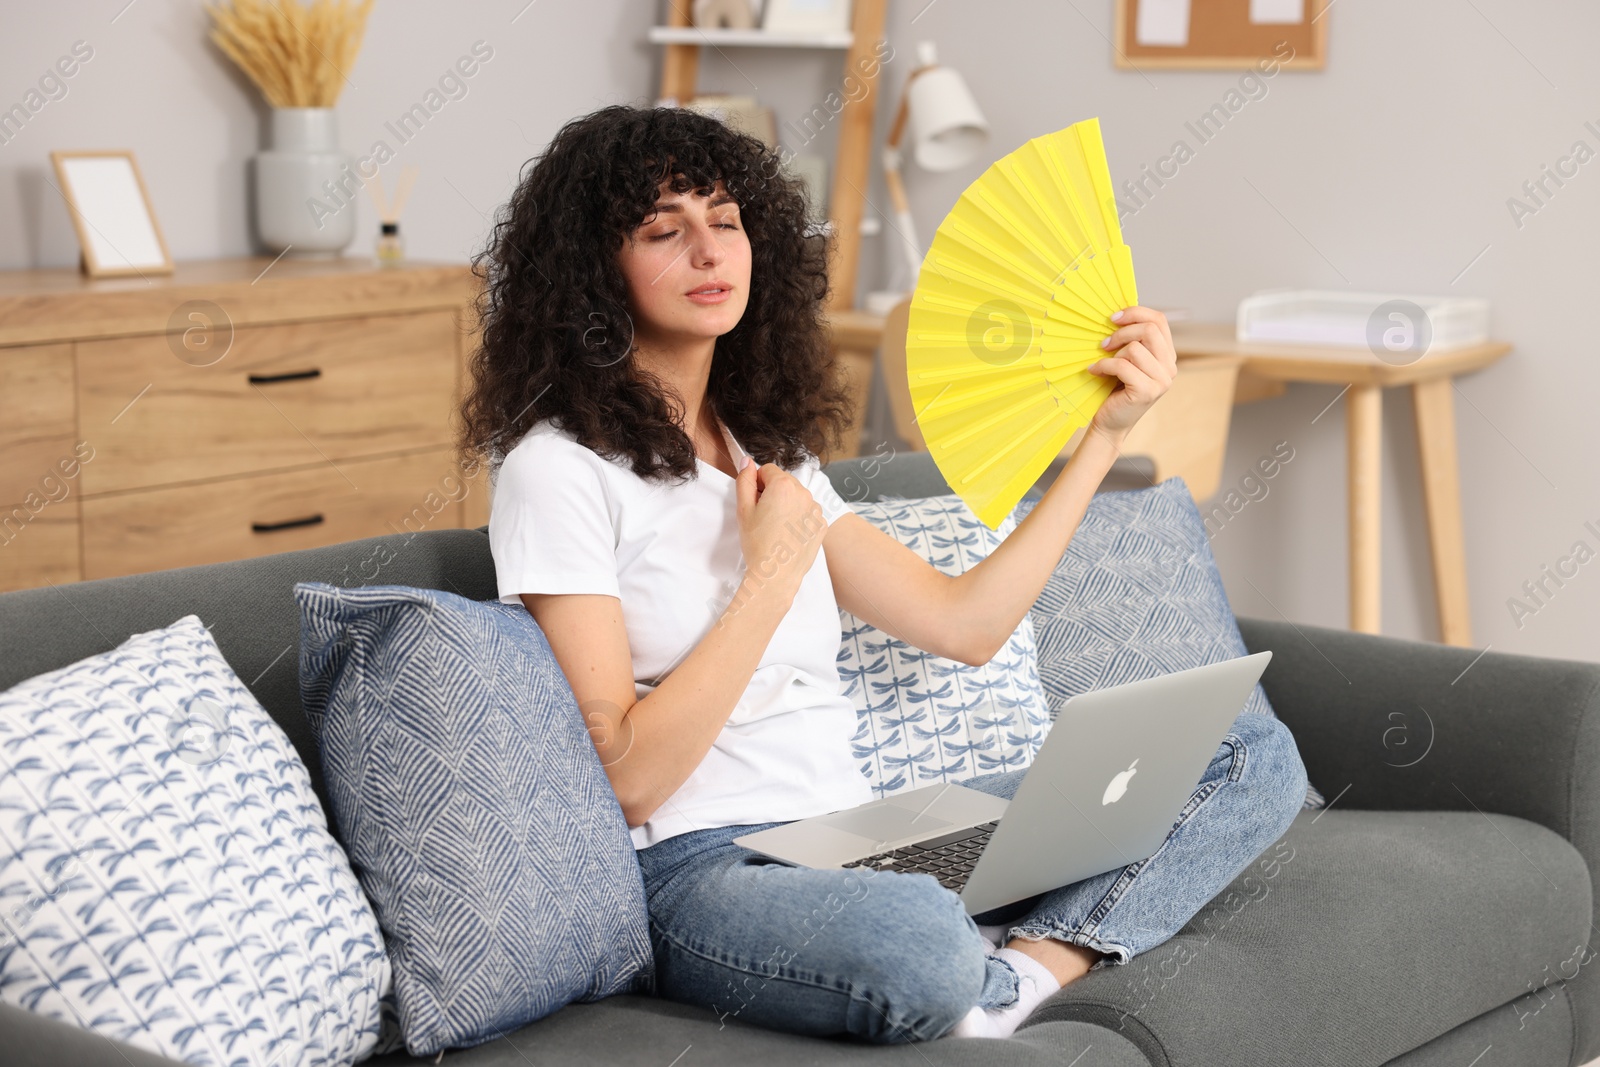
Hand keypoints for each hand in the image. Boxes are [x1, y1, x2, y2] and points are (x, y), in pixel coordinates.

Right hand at [734, 456, 825, 594]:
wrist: (776, 575)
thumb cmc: (758, 544)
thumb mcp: (743, 509)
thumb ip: (745, 480)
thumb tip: (747, 462)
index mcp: (784, 486)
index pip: (768, 470)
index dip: (758, 484)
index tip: (755, 502)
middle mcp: (804, 493)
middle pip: (784, 482)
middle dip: (773, 493)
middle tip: (763, 517)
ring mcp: (816, 509)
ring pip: (797, 497)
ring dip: (787, 505)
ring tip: (776, 528)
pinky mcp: (822, 524)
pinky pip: (808, 512)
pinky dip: (799, 518)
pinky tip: (788, 534)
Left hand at [1085, 305, 1177, 446]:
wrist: (1110, 423)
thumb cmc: (1115, 389)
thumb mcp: (1127, 360)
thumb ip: (1132, 340)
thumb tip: (1117, 314)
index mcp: (1167, 355)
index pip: (1159, 320)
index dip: (1136, 313)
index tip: (1113, 318)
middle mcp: (1169, 367)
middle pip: (1150, 330)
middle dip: (1122, 332)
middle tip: (1104, 344)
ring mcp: (1161, 381)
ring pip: (1135, 348)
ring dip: (1113, 353)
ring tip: (1103, 363)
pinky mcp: (1147, 391)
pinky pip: (1123, 366)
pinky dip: (1104, 366)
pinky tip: (1096, 371)